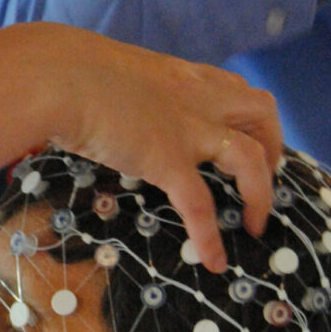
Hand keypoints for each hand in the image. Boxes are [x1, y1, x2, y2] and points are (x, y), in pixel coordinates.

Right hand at [45, 26, 282, 271]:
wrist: (57, 77)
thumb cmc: (68, 70)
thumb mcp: (114, 71)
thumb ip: (128, 90)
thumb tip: (109, 106)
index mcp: (183, 75)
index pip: (235, 89)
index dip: (249, 116)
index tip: (246, 137)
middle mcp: (197, 99)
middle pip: (262, 113)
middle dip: (273, 146)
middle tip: (262, 178)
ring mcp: (187, 130)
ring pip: (251, 159)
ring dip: (261, 194)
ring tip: (253, 224)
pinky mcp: (167, 160)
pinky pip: (199, 205)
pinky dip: (210, 236)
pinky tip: (214, 261)